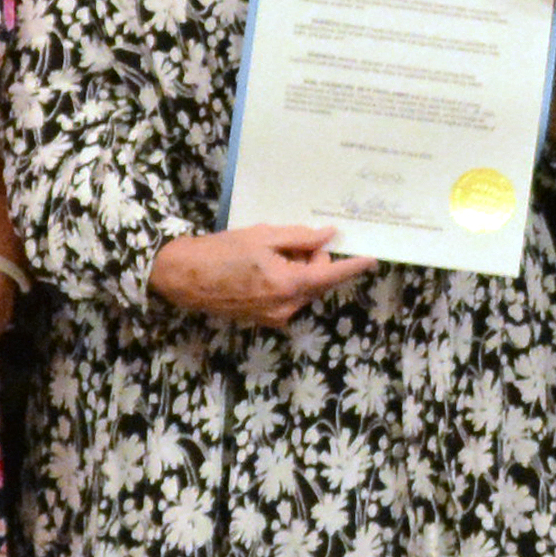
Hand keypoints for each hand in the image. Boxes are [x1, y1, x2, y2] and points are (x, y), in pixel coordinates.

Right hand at [151, 223, 382, 330]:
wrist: (183, 277)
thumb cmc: (221, 252)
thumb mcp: (263, 237)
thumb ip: (300, 238)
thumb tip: (328, 236)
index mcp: (289, 285)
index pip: (331, 276)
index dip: (353, 266)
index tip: (372, 259)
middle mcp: (286, 308)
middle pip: (317, 282)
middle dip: (315, 261)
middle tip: (297, 240)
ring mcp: (274, 317)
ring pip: (303, 290)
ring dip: (299, 271)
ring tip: (272, 252)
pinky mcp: (263, 320)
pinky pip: (288, 298)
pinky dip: (286, 281)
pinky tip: (264, 267)